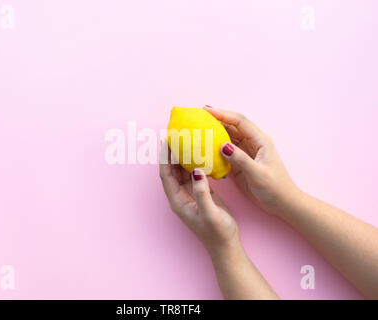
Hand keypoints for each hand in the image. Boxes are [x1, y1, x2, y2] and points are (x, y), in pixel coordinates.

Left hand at [159, 139, 238, 254]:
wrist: (226, 245)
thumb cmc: (217, 233)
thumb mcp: (210, 213)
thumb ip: (202, 192)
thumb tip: (196, 170)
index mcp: (177, 201)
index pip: (166, 174)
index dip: (165, 157)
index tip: (166, 140)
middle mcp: (180, 195)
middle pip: (172, 169)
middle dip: (172, 152)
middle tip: (176, 134)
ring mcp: (189, 193)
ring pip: (182, 170)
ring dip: (182, 155)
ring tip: (186, 138)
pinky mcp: (200, 192)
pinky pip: (194, 173)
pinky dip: (195, 162)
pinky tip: (200, 152)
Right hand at [204, 105, 301, 215]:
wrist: (283, 204)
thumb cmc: (275, 189)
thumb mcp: (258, 174)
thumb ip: (241, 159)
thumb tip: (223, 145)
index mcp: (260, 141)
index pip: (239, 121)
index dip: (223, 114)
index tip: (206, 110)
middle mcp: (252, 143)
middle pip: (232, 126)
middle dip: (216, 119)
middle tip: (197, 116)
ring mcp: (246, 152)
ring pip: (228, 137)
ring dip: (214, 132)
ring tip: (197, 128)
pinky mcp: (240, 162)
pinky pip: (225, 151)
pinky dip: (214, 147)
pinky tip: (203, 147)